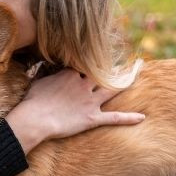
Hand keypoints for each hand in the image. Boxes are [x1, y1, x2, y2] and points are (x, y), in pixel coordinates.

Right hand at [5, 68, 144, 153]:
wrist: (35, 119)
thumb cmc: (33, 101)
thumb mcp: (39, 80)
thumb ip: (48, 72)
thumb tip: (47, 66)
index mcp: (71, 73)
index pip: (85, 64)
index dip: (91, 62)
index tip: (97, 56)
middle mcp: (84, 84)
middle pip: (102, 73)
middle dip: (114, 66)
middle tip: (125, 59)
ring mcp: (90, 101)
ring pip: (112, 89)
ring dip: (126, 81)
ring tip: (136, 73)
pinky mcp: (92, 118)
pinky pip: (113, 118)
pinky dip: (128, 118)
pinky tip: (142, 117)